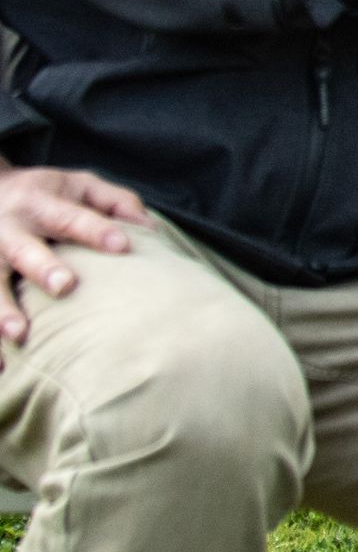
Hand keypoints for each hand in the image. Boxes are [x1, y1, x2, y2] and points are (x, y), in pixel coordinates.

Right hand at [0, 166, 152, 347]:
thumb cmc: (44, 195)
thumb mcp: (78, 184)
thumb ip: (115, 201)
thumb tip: (149, 226)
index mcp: (39, 203)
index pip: (71, 217)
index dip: (96, 230)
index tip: (123, 245)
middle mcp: (8, 229)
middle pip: (24, 250)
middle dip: (43, 267)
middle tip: (65, 286)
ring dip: (2, 309)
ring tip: (18, 334)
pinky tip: (1, 366)